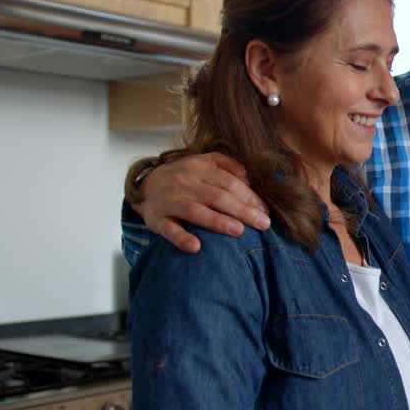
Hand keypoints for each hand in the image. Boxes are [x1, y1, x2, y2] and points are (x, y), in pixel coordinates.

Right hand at [132, 153, 269, 252]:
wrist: (144, 185)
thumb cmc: (183, 176)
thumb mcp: (202, 162)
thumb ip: (226, 165)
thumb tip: (249, 177)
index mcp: (198, 168)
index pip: (229, 183)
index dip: (249, 197)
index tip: (265, 211)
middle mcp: (184, 183)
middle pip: (217, 197)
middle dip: (243, 211)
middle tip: (263, 224)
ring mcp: (169, 201)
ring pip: (195, 211)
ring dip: (218, 221)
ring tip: (239, 231)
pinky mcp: (156, 219)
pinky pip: (169, 229)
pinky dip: (181, 238)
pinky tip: (196, 247)